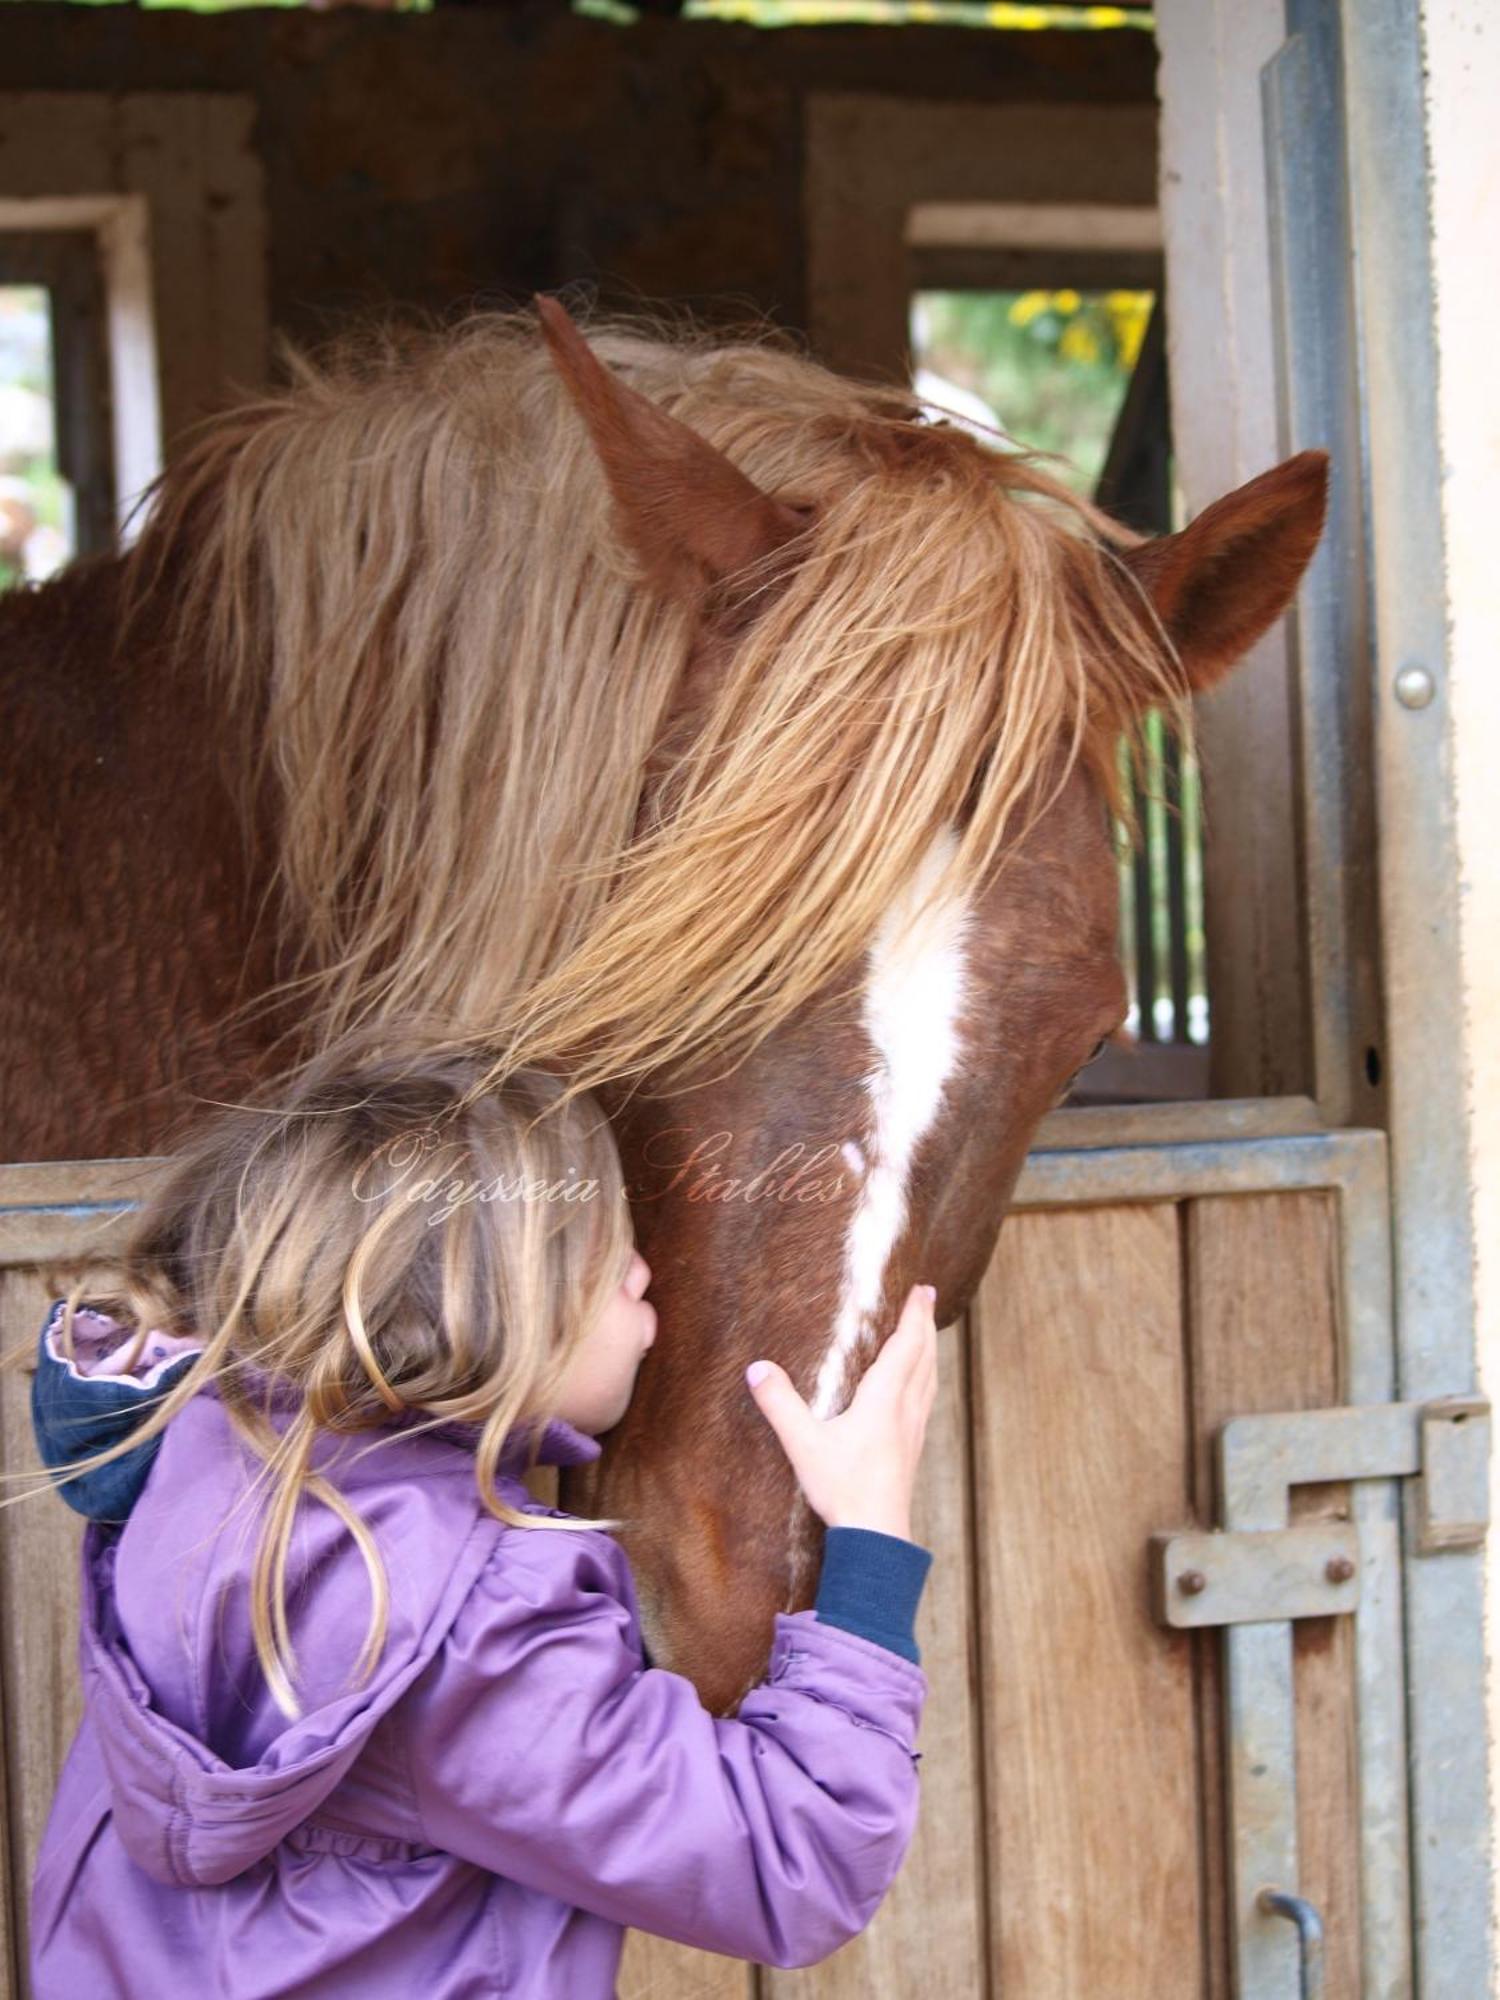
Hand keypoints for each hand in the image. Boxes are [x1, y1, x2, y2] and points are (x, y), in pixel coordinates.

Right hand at [744, 1283, 937, 1540]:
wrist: (876, 1535)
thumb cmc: (843, 1489)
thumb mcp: (803, 1444)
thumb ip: (780, 1404)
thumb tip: (756, 1368)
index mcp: (884, 1400)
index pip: (905, 1346)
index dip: (913, 1316)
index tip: (922, 1289)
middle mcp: (906, 1410)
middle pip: (924, 1356)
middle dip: (925, 1324)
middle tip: (926, 1297)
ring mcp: (914, 1430)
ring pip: (929, 1379)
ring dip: (930, 1350)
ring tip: (926, 1333)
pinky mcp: (913, 1449)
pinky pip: (927, 1400)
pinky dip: (927, 1378)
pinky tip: (919, 1388)